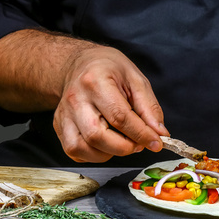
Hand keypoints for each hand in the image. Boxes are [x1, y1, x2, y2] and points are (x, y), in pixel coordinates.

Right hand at [54, 47, 168, 162]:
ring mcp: (64, 114)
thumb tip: (159, 133)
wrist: (81, 64)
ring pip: (82, 148)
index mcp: (95, 82)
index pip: (119, 117)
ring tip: (122, 141)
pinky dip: (94, 155)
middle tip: (138, 143)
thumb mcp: (136, 80)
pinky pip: (75, 151)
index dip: (141, 134)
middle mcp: (75, 99)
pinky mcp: (60, 126)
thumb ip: (149, 108)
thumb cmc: (109, 70)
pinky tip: (106, 143)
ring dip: (109, 153)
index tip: (156, 143)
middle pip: (97, 136)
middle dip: (124, 147)